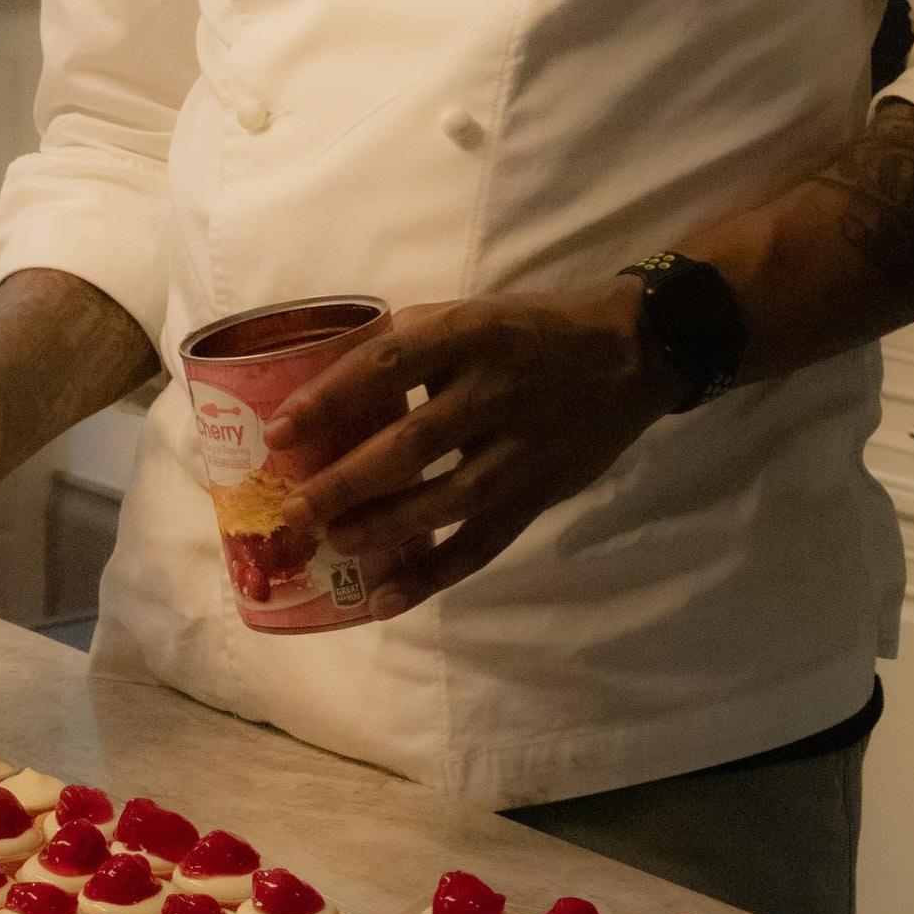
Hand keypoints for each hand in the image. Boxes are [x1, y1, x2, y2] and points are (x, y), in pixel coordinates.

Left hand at [264, 281, 681, 620]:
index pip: (389, 364)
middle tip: (295, 510)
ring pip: (445, 501)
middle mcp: (495, 393)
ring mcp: (520, 451)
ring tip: (335, 544)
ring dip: (383, 529)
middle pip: (411, 446)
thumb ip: (410, 343)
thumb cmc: (535, 330)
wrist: (633, 354)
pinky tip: (383, 599)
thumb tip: (329, 378)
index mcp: (473, 334)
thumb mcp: (474, 313)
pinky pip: (480, 546)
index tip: (279, 431)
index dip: (331, 398)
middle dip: (346, 483)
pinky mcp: (537, 496)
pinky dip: (430, 577)